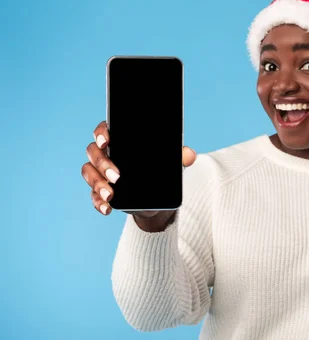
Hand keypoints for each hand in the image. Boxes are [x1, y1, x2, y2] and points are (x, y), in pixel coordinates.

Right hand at [81, 121, 195, 229]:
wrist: (158, 200)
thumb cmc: (161, 172)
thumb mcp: (172, 164)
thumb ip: (180, 156)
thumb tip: (189, 155)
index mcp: (121, 141)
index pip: (104, 130)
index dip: (101, 133)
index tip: (106, 141)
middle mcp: (107, 154)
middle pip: (93, 152)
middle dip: (103, 164)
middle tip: (117, 177)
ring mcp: (101, 173)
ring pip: (89, 172)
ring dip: (97, 184)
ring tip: (111, 195)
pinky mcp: (101, 191)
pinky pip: (92, 195)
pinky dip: (98, 202)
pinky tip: (107, 209)